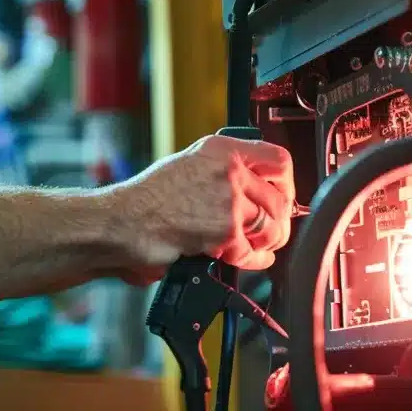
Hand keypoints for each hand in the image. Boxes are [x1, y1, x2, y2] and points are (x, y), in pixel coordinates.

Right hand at [110, 134, 295, 274]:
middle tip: (270, 230)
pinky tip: (245, 258)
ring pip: (272, 227)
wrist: (125, 221)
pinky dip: (253, 260)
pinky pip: (254, 251)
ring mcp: (228, 201)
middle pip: (280, 199)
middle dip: (278, 220)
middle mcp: (229, 170)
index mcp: (221, 150)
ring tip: (257, 246)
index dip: (287, 183)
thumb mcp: (188, 166)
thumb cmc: (147, 198)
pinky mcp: (225, 231)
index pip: (278, 159)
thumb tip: (253, 188)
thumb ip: (221, 171)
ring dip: (268, 242)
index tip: (282, 195)